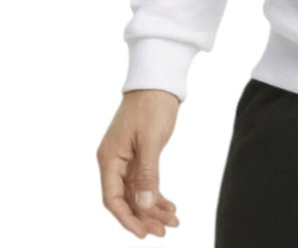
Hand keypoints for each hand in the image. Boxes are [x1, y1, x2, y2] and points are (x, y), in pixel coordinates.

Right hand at [96, 89, 181, 237]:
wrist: (159, 81)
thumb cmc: (152, 106)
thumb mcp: (150, 140)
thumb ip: (147, 173)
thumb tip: (144, 205)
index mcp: (109, 159)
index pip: (113, 198)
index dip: (127, 218)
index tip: (144, 232)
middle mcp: (114, 161)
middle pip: (127, 198)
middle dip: (144, 217)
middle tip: (164, 231)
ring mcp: (126, 158)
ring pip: (138, 192)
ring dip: (153, 208)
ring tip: (172, 222)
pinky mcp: (139, 154)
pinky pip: (145, 181)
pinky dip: (156, 194)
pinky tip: (169, 205)